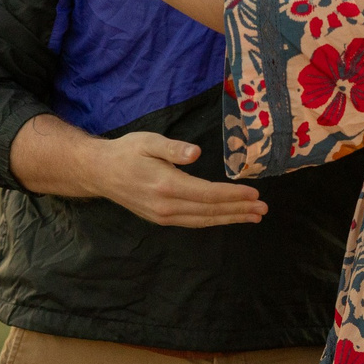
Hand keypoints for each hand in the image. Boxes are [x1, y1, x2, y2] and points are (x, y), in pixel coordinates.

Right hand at [83, 133, 264, 227]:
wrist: (100, 172)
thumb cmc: (126, 151)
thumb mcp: (148, 141)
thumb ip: (172, 147)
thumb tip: (195, 153)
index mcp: (166, 185)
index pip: (207, 193)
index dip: (233, 195)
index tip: (254, 194)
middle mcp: (166, 205)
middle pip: (209, 210)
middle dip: (238, 210)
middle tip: (263, 209)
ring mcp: (163, 216)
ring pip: (203, 220)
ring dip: (230, 218)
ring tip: (253, 217)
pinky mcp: (161, 218)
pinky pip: (193, 222)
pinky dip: (213, 220)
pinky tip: (227, 217)